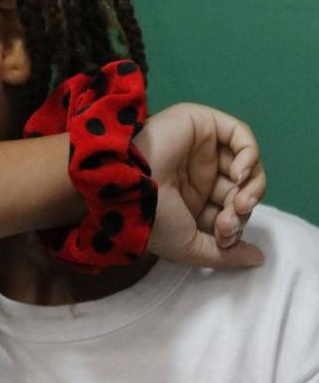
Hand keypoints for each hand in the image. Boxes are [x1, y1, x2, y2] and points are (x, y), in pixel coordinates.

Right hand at [135, 103, 266, 267]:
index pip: (227, 211)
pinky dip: (248, 157)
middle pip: (239, 190)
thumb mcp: (187, 247)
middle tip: (228, 222)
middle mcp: (197, 175)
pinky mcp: (203, 124)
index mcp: (189, 201)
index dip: (234, 225)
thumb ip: (223, 255)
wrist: (124, 184)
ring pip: (246, 165)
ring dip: (251, 188)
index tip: (223, 237)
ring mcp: (201, 148)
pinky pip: (240, 136)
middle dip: (241, 211)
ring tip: (239, 203)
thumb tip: (257, 258)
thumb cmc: (150, 218)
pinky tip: (237, 174)